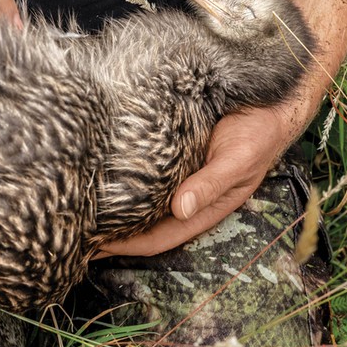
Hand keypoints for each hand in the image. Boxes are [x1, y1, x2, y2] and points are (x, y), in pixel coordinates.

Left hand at [96, 109, 297, 257]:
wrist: (272, 99)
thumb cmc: (258, 134)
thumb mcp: (237, 160)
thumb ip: (210, 185)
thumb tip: (179, 209)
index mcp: (204, 207)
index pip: (160, 237)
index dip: (128, 245)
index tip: (95, 247)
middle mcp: (188, 195)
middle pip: (145, 223)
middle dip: (114, 233)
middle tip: (74, 232)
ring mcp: (180, 174)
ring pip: (142, 200)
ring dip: (115, 208)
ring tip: (78, 208)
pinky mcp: (173, 151)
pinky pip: (145, 171)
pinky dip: (123, 179)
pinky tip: (100, 176)